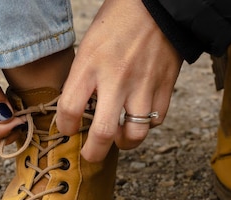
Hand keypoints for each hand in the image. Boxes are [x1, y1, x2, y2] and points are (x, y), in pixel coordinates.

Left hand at [57, 0, 182, 161]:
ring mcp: (144, 85)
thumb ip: (82, 77)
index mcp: (90, 65)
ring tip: (119, 138)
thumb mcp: (89, 44)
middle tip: (90, 154)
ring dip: (124, 143)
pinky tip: (139, 116)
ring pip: (135, 135)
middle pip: (103, 134)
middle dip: (93, 153)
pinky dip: (147, 124)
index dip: (64, 126)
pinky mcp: (166, 86)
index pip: (69, 110)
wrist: (159, 4)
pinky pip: (156, 121)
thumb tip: (78, 108)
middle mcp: (116, 79)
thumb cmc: (118, 21)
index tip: (68, 128)